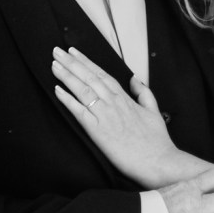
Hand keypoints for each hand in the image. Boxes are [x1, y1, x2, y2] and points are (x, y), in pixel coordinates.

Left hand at [52, 47, 202, 185]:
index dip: (87, 62)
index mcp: (126, 99)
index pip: (103, 75)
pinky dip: (68, 99)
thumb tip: (135, 79)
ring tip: (54, 64)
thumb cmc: (157, 142)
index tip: (74, 52)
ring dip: (67, 76)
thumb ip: (143, 93)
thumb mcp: (154, 111)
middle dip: (72, 63)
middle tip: (57, 51)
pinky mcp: (98, 131)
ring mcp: (105, 116)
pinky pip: (79, 111)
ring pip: (83, 90)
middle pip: (90, 77)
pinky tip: (57, 90)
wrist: (158, 161)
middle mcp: (114, 103)